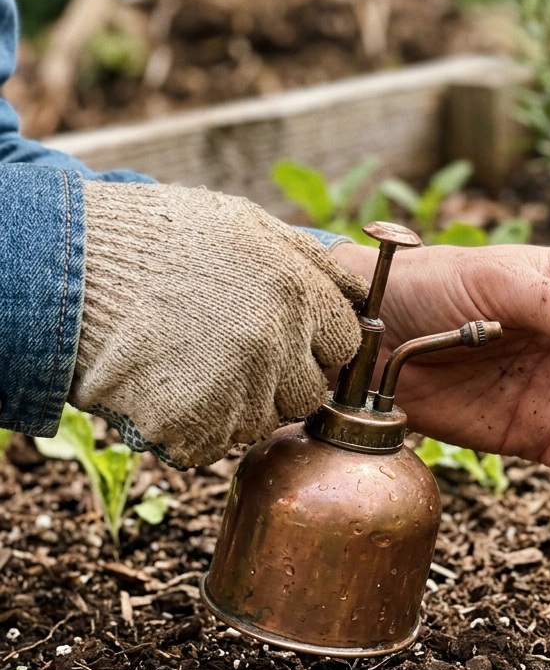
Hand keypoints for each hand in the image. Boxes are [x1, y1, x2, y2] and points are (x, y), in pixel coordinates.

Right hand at [72, 182, 366, 467]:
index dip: (316, 340)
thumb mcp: (249, 225)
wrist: (71, 265)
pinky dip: (192, 428)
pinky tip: (169, 388)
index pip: (345, 342)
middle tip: (232, 353)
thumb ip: (310, 261)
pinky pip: (212, 444)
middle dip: (280, 379)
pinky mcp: (192, 424)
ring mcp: (234, 388)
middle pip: (307, 392)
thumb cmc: (161, 238)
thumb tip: (358, 291)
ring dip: (235, 405)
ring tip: (193, 364)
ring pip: (261, 421)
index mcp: (297, 293)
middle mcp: (275, 344)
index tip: (286, 333)